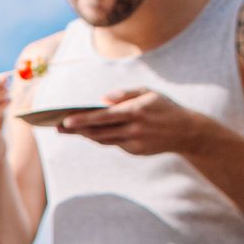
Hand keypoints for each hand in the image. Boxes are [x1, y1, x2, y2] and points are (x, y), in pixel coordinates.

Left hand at [58, 87, 204, 155]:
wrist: (187, 131)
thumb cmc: (163, 107)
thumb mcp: (148, 93)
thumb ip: (125, 94)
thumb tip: (102, 99)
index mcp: (136, 111)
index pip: (104, 117)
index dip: (83, 120)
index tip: (65, 120)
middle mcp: (134, 129)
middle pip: (98, 131)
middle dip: (76, 130)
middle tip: (56, 127)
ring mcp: (134, 142)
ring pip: (103, 139)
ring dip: (84, 134)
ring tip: (66, 129)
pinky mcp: (135, 150)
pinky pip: (113, 143)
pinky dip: (100, 137)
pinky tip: (87, 132)